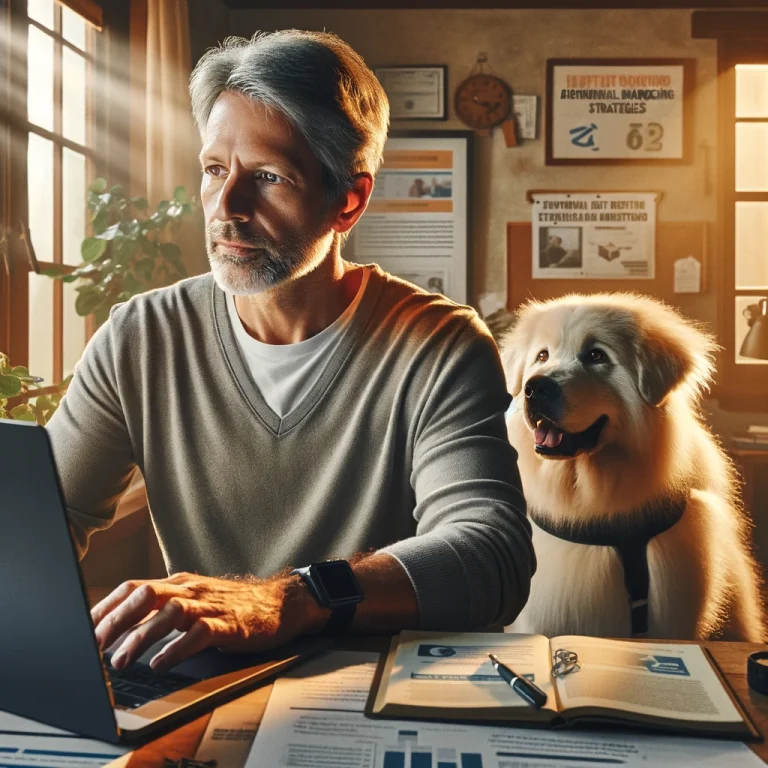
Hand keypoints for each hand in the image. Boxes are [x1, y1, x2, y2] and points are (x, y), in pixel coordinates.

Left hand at [90, 572, 327, 671]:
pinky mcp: (229, 623)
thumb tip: (123, 628)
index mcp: (179, 584)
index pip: (133, 588)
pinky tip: (161, 663)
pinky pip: (199, 633)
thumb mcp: (194, 602)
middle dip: (115, 620)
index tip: (82, 629)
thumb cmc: (233, 606)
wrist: (281, 603)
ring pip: (169, 613)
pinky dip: (176, 648)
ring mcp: (210, 605)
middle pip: (145, 595)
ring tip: (121, 660)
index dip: (105, 608)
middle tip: (93, 646)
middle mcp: (190, 590)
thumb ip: (164, 610)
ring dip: (141, 637)